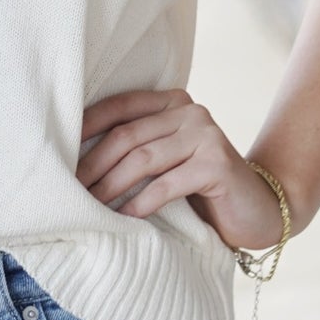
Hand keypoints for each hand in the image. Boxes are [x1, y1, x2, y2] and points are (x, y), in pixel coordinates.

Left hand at [77, 87, 286, 252]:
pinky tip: (125, 217)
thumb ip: (138, 148)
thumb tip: (76, 158)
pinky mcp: (217, 165)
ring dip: (111, 185)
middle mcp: (191, 111)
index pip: (121, 106)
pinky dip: (141, 202)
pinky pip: (167, 183)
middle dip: (93, 163)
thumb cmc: (202, 189)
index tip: (59, 149)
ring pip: (143, 158)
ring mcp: (206, 135)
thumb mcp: (168, 160)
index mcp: (174, 102)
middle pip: (127, 135)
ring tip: (90, 205)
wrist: (259, 209)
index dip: (87, 125)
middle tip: (70, 189)